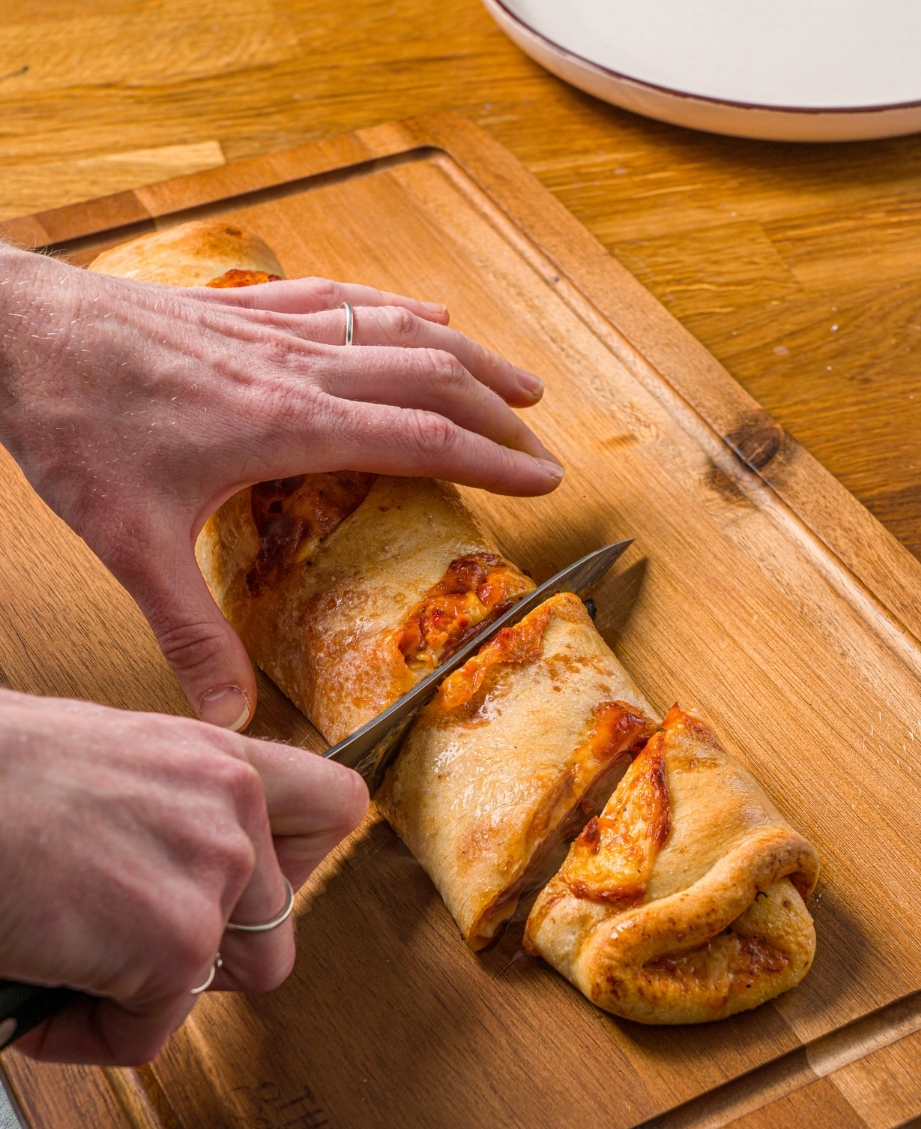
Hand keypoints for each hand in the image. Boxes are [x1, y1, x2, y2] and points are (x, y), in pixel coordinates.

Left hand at [0, 244, 561, 730]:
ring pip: (396, 330)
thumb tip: (227, 718)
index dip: (492, 458)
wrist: (18, 332)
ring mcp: (273, 329)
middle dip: (498, 411)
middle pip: (427, 378)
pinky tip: (424, 310)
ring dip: (466, 354)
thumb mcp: (131, 544)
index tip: (544, 477)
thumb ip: (188, 632)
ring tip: (518, 381)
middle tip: (546, 443)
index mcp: (285, 425)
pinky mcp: (245, 307)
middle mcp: (295, 368)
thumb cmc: (74, 425)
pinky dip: (396, 307)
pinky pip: (341, 298)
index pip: (419, 438)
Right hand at [0, 689, 367, 1064]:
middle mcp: (230, 809)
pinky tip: (39, 1000)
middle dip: (197, 956)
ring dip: (140, 995)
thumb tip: (161, 856)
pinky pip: (148, 1033)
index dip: (299, 863)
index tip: (257, 889)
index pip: (332, 808)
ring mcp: (211, 876)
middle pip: (273, 931)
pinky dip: (86, 1035)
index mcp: (217, 758)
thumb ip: (166, 802)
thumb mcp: (105, 756)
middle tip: (124, 947)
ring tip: (69, 969)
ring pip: (210, 986)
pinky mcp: (175, 944)